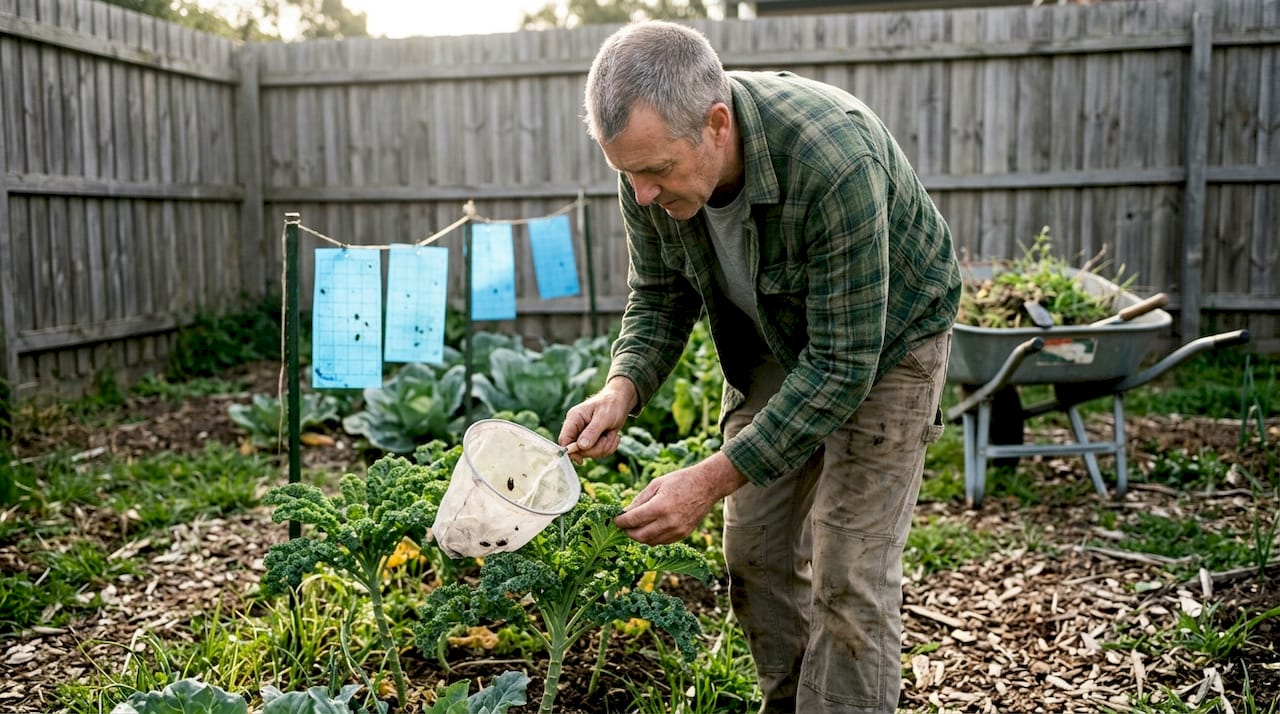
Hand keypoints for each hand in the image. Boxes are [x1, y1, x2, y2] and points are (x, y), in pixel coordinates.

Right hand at [558, 376, 636, 461]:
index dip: (570, 451)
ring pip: (592, 453)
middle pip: (579, 450)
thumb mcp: (603, 417)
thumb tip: (581, 446)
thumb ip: (592, 432)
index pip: (564, 439)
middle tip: (609, 435)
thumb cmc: (611, 404)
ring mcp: (585, 436)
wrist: (621, 402)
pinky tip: (613, 435)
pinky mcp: (593, 441)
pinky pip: (600, 453)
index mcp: (574, 419)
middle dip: (597, 447)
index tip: (581, 460)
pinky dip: (609, 446)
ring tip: (612, 433)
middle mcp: (577, 428)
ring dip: (605, 446)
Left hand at [614, 453, 747, 544]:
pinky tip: (650, 528)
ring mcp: (677, 530)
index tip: (616, 520)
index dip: (621, 522)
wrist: (707, 485)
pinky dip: (653, 538)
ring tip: (636, 527)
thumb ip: (639, 500)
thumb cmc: (680, 481)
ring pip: (650, 542)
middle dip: (628, 532)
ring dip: (640, 536)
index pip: (633, 520)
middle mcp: (668, 522)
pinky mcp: (683, 534)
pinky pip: (662, 542)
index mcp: (659, 507)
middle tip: (624, 526)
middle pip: (639, 536)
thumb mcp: (656, 484)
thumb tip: (625, 513)